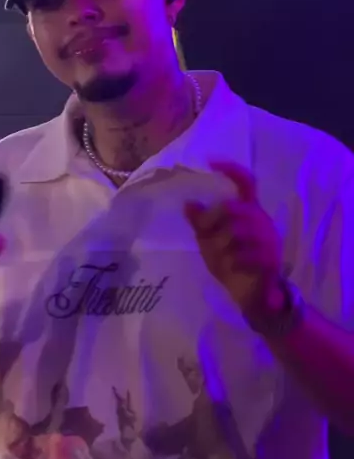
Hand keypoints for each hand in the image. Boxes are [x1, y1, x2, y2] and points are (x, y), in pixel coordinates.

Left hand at [184, 162, 283, 318]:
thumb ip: (202, 225)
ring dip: (221, 244)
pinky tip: (230, 267)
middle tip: (204, 233)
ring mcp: (269, 240)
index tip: (210, 161)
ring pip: (238, 230)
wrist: (255, 298)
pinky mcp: (271, 259)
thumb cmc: (232, 266)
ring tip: (218, 257)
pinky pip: (246, 254)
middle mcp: (262, 221)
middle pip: (234, 207)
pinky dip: (232, 261)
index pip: (246, 183)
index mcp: (250, 212)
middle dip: (212, 220)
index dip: (231, 170)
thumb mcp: (211, 244)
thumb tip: (187, 203)